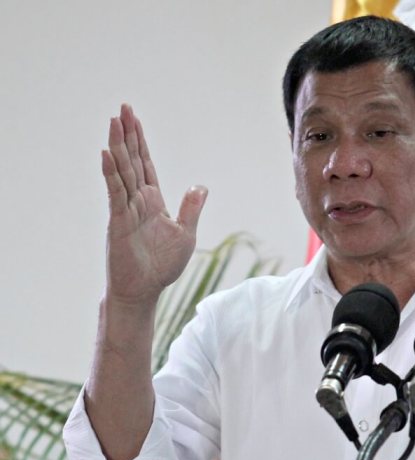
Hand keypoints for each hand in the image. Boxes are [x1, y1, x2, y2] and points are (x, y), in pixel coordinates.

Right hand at [102, 104, 206, 306]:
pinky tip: (107, 155)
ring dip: (118, 147)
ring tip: (114, 122)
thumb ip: (190, 209)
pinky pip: (115, 193)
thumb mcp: (185, 234)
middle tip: (123, 108)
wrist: (145, 290)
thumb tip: (200, 186)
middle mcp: (137, 200)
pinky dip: (111, 174)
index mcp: (153, 201)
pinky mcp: (119, 221)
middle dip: (128, 134)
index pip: (146, 165)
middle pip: (132, 160)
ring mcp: (126, 209)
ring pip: (123, 171)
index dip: (140, 142)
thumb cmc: (163, 265)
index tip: (133, 119)